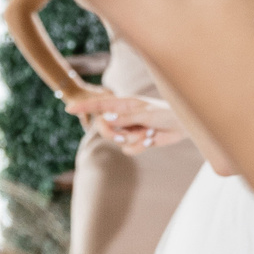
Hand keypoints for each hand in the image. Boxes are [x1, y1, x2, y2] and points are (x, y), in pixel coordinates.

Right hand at [66, 93, 182, 151]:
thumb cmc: (167, 113)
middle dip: (114, 135)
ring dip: (133, 140)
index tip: (69, 108)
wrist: (184, 125)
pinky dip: (139, 147)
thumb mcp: (146, 114)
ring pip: (118, 140)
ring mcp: (130, 129)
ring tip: (148, 134)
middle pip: (105, 127)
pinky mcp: (137, 140)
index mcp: (125, 104)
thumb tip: (106, 119)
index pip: (100, 105)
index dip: (85, 107)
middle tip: (127, 136)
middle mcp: (124, 116)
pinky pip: (129, 149)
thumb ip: (126, 118)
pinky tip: (151, 140)